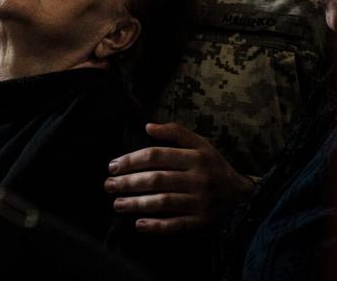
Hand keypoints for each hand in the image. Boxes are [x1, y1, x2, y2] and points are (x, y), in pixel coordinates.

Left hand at [103, 122, 254, 233]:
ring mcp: (201, 202)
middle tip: (108, 185)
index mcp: (195, 157)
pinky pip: (177, 225)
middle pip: (157, 179)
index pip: (156, 156)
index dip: (131, 160)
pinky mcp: (203, 221)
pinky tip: (138, 224)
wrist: (243, 195)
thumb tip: (147, 126)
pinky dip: (157, 226)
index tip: (113, 166)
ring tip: (116, 203)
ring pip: (164, 202)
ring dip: (137, 204)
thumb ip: (175, 132)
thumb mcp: (200, 144)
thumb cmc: (214, 166)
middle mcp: (199, 179)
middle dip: (128, 182)